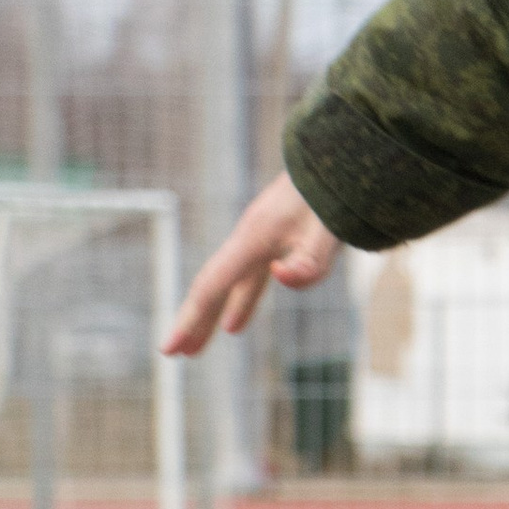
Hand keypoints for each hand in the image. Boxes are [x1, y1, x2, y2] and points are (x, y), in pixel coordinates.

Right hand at [165, 169, 342, 352]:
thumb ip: (310, 259)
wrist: (340, 153)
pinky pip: (248, 278)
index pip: (213, 286)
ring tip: (197, 349)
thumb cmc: (335, 194)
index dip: (191, 320)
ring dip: (214, 317)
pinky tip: (236, 323)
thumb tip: (278, 276)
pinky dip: (239, 302)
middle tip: (174, 354)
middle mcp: (249, 238)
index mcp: (254, 239)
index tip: (169, 350)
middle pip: (214, 287)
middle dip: (194, 322)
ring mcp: (261, 237)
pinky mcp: (276, 238)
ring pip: (229, 285)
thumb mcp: (330, 230)